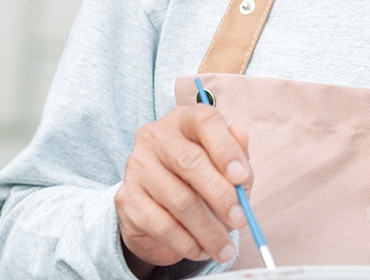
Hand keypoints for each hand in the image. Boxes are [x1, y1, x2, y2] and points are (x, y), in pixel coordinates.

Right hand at [115, 104, 251, 274]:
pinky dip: (187, 242)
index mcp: (184, 120)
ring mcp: (137, 166)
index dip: (226, 148)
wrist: (158, 207)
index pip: (204, 121)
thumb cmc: (200, 177)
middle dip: (221, 196)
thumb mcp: (224, 164)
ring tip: (225, 247)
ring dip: (208, 229)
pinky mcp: (127, 199)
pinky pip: (163, 225)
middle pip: (189, 162)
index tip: (242, 177)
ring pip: (179, 200)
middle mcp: (156, 137)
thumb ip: (237, 153)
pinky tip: (201, 249)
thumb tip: (240, 136)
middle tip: (240, 220)